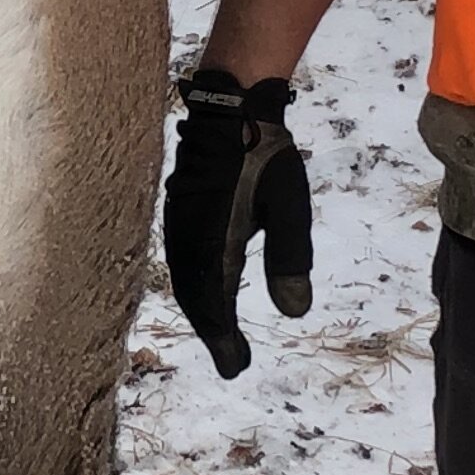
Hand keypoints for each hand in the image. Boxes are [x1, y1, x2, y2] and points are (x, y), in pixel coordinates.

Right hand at [163, 68, 311, 378]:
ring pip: (185, 280)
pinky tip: (208, 289)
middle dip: (213, 331)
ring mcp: (179, 223)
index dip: (225, 339)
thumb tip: (295, 313)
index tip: (238, 368)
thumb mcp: (289, 207)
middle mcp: (189, 237)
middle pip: (194, 298)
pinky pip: (182, 261)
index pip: (216, 303)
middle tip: (233, 361)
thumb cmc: (265, 153)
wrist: (230, 105)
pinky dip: (194, 286)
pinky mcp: (179, 211)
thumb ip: (290, 259)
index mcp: (214, 240)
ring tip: (222, 333)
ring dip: (202, 310)